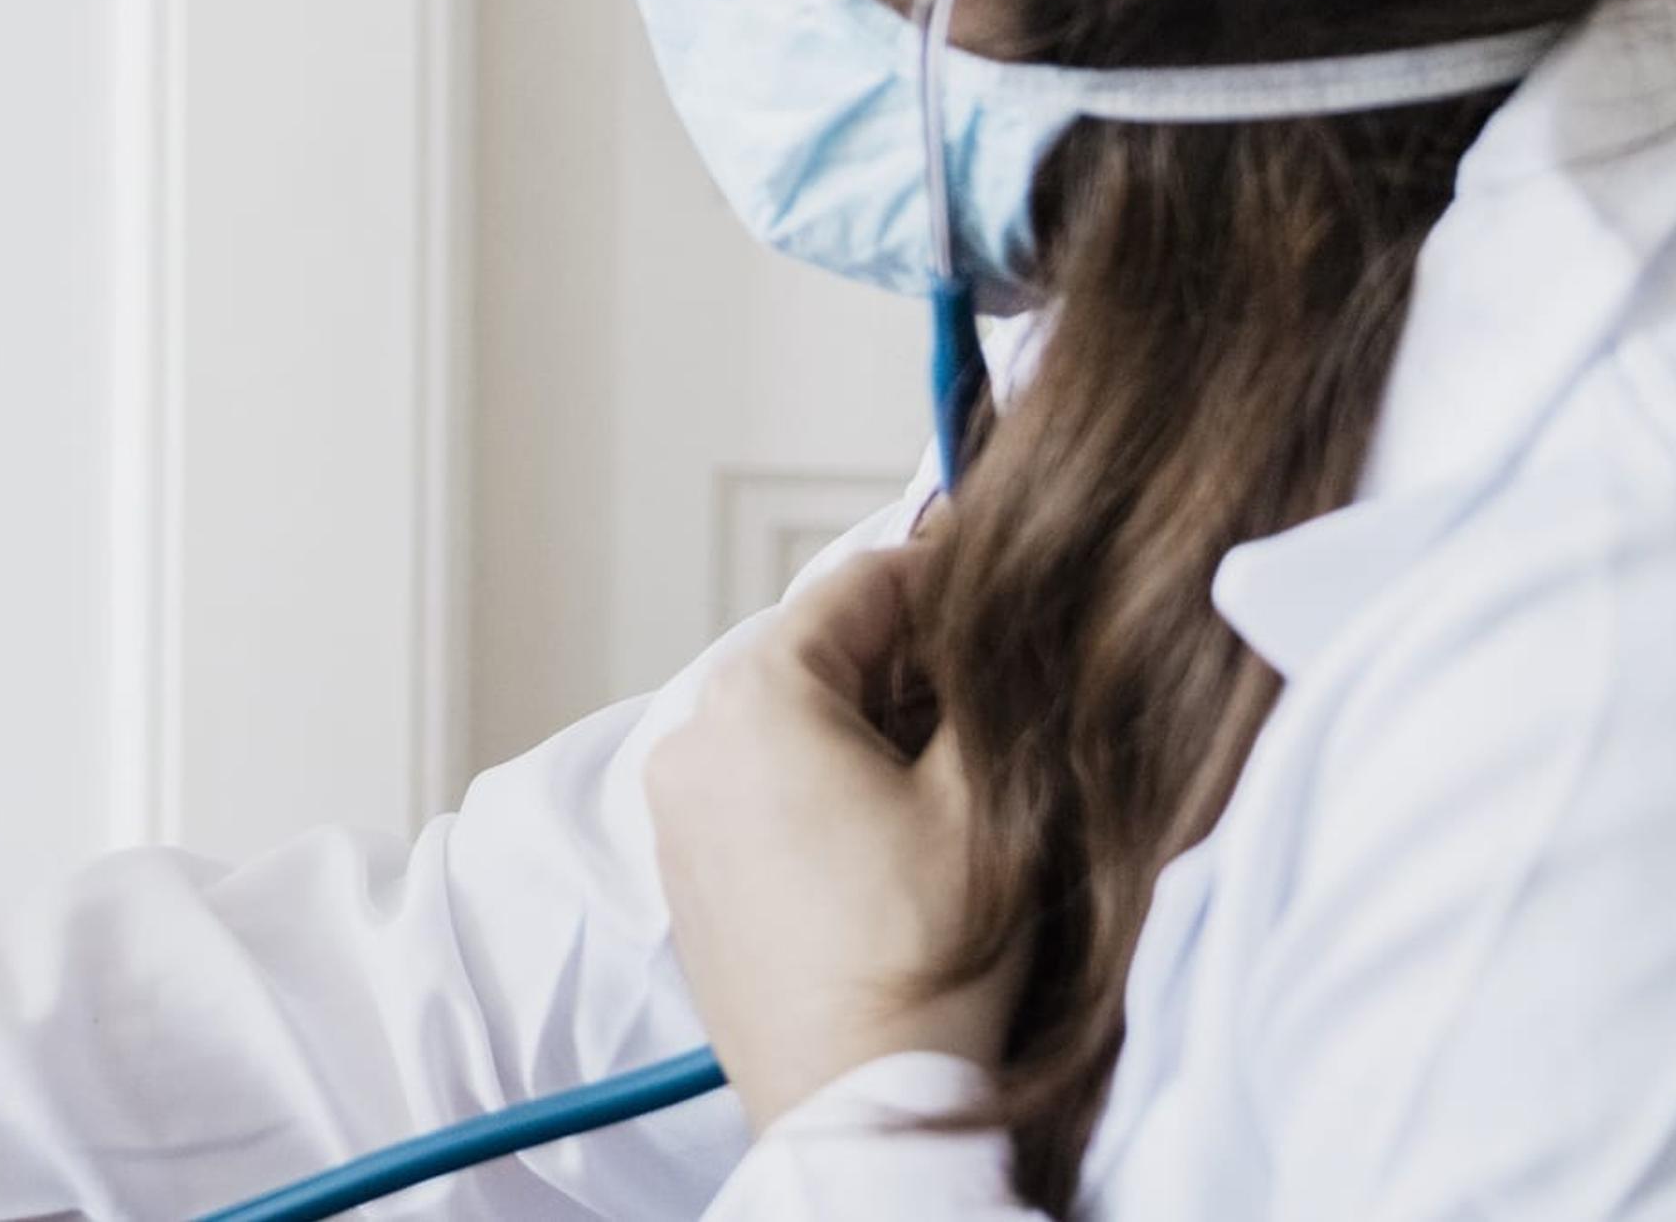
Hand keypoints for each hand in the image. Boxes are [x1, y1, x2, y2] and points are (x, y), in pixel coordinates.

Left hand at [643, 542, 1023, 1127]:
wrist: (859, 1097)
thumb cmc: (921, 955)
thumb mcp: (985, 797)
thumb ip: (984, 681)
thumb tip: (990, 623)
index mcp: (756, 693)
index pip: (859, 585)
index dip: (941, 576)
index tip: (998, 585)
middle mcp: (692, 736)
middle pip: (815, 651)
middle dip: (904, 661)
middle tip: (988, 693)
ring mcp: (677, 806)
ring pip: (785, 717)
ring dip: (863, 722)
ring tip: (945, 770)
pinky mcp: (685, 867)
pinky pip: (754, 781)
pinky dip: (816, 779)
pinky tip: (887, 827)